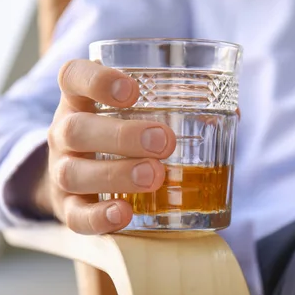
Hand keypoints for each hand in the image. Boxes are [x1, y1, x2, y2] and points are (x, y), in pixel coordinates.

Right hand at [34, 60, 175, 233]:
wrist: (79, 179)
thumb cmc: (119, 137)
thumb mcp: (134, 113)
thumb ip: (176, 107)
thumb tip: (232, 110)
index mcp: (81, 101)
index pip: (74, 77)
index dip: (97, 80)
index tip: (132, 90)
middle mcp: (65, 132)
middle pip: (76, 129)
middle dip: (122, 136)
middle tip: (164, 142)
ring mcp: (62, 171)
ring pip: (74, 172)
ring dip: (116, 174)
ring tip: (155, 176)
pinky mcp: (67, 208)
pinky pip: (75, 215)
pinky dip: (99, 217)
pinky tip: (125, 213)